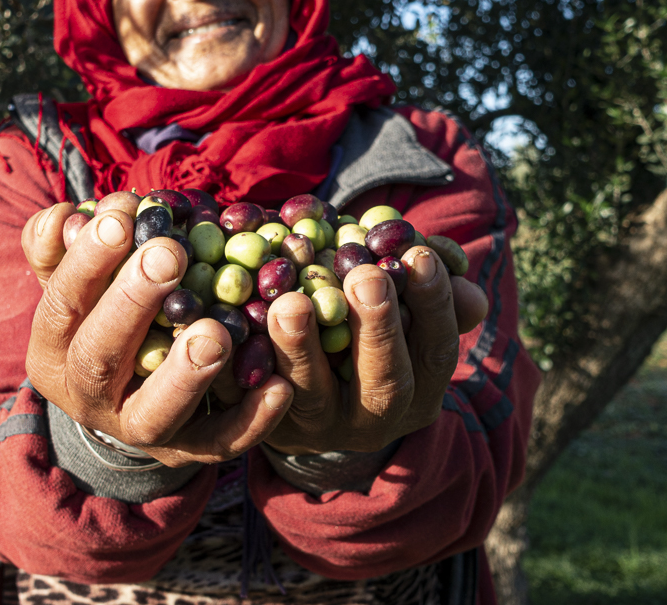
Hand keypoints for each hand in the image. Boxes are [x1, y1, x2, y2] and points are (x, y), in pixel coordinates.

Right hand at [21, 204, 292, 466]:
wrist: (130, 396)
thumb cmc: (110, 313)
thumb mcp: (82, 281)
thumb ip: (70, 248)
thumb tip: (68, 215)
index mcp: (55, 347)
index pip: (60, 303)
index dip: (86, 260)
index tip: (122, 215)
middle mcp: (87, 396)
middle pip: (99, 356)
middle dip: (132, 302)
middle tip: (168, 255)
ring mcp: (138, 430)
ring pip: (155, 414)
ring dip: (185, 373)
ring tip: (215, 333)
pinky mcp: (188, 451)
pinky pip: (219, 441)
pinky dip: (251, 418)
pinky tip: (279, 385)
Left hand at [263, 246, 487, 455]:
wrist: (294, 395)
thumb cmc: (359, 329)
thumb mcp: (399, 310)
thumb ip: (423, 287)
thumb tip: (451, 263)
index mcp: (418, 390)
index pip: (437, 350)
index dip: (433, 303)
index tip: (418, 254)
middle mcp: (373, 420)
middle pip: (384, 383)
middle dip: (378, 329)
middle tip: (366, 277)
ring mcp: (317, 429)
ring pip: (311, 396)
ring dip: (301, 347)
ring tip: (291, 303)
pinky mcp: (264, 426)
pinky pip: (251, 400)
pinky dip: (242, 364)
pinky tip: (233, 325)